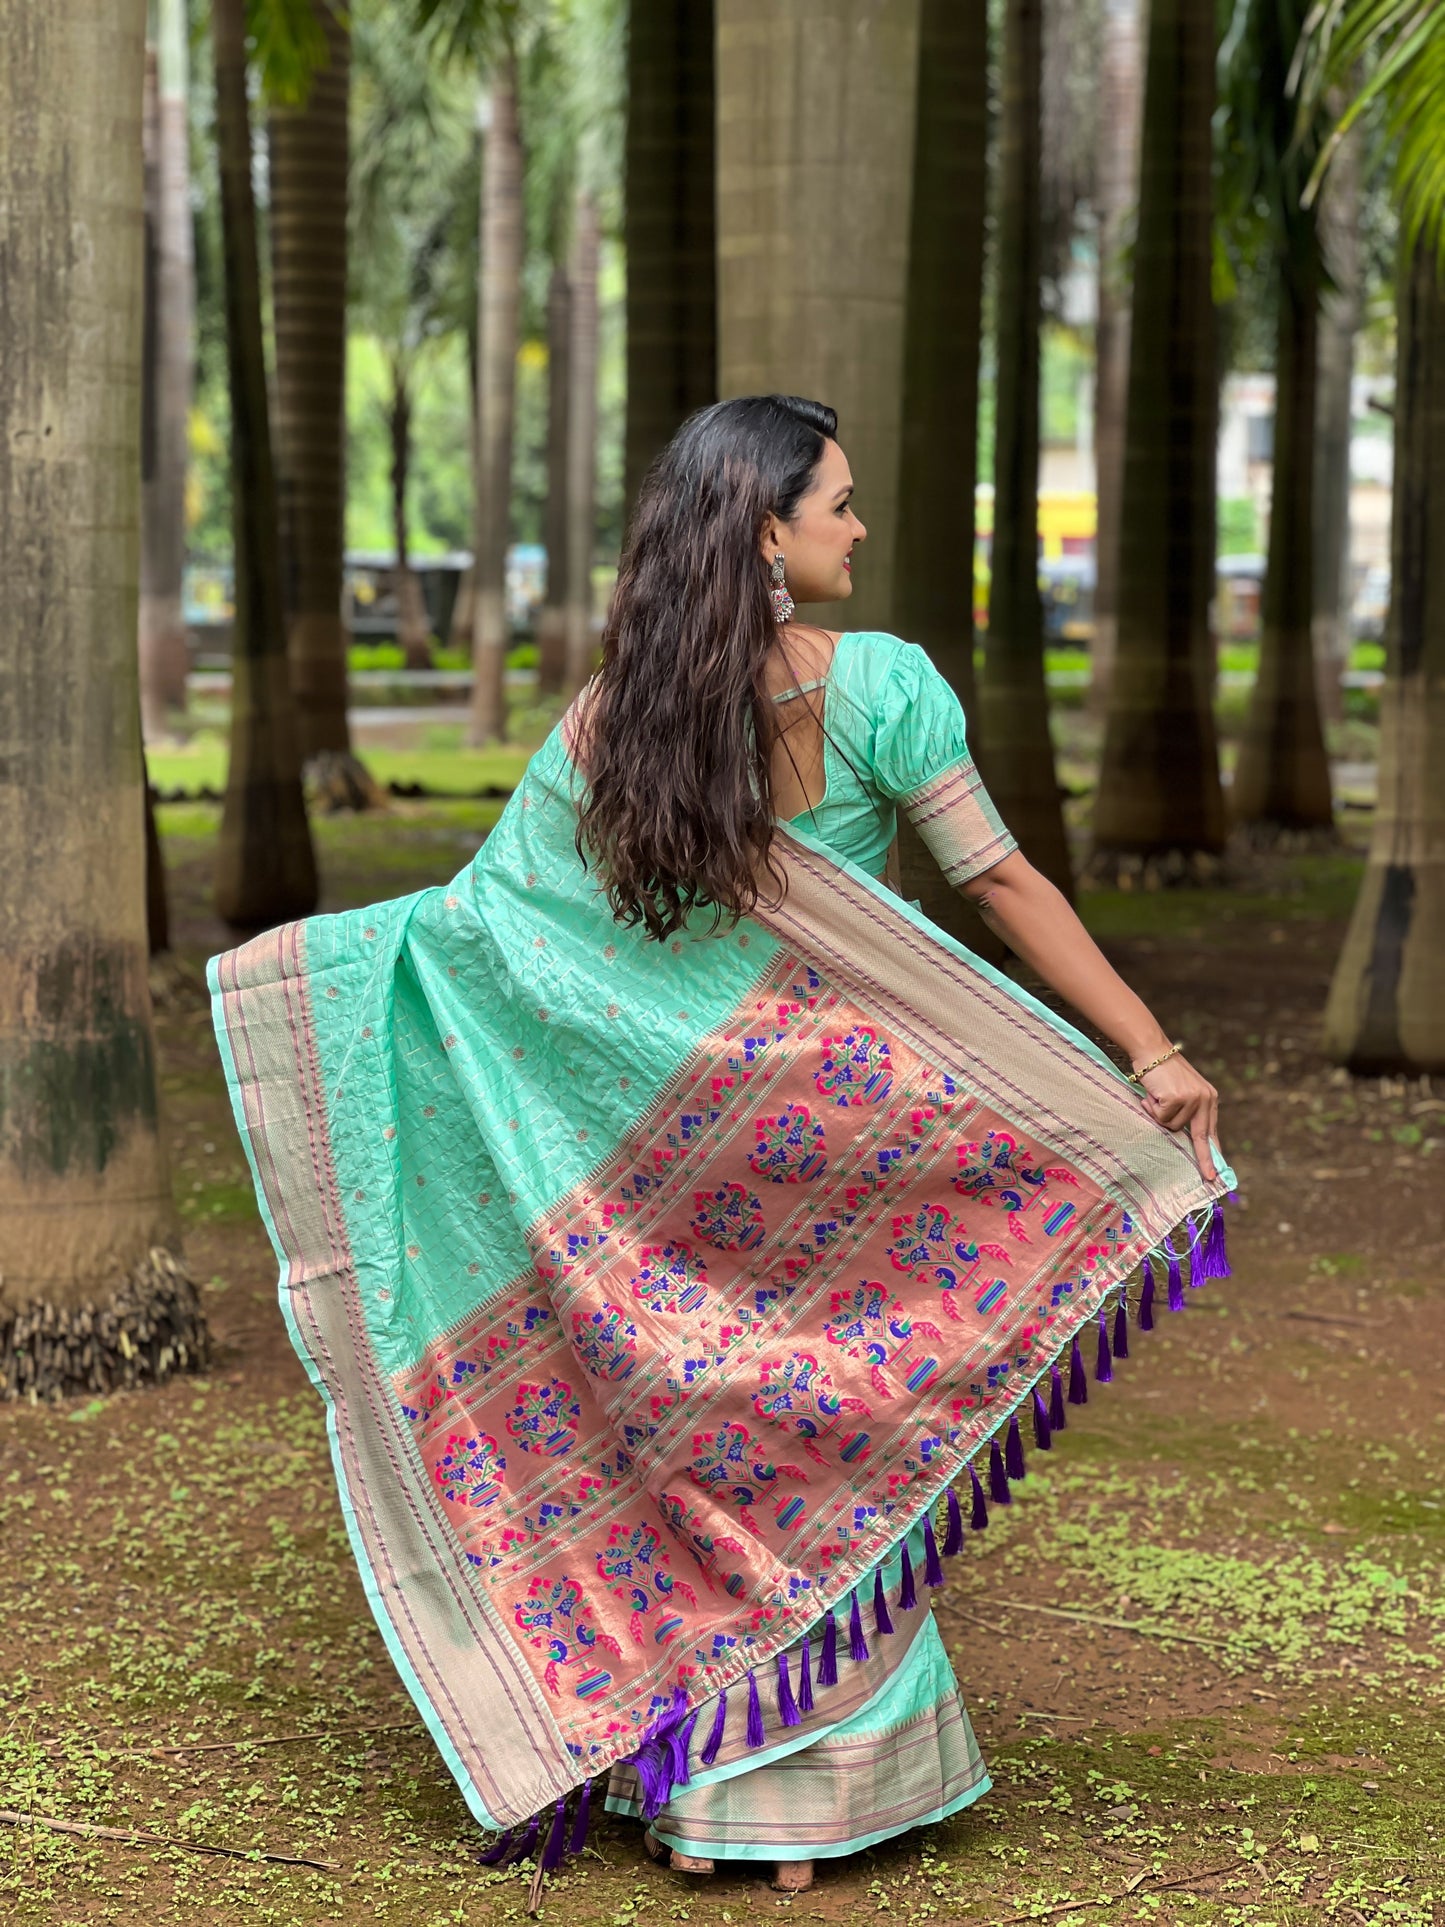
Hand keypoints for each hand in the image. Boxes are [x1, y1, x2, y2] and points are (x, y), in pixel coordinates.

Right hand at [1135, 1052, 1219, 1181]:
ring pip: (1172, 1126)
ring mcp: (1191, 1098)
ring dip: (1159, 1114)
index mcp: (1209, 1098)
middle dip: (1204, 1159)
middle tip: (1208, 1177)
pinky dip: (1152, 1107)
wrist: (1151, 1050)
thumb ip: (1189, 1110)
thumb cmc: (1162, 1072)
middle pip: (1201, 1136)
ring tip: (1157, 1096)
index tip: (1215, 1173)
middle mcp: (1204, 1098)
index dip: (1212, 1153)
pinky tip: (1153, 1093)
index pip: (1211, 1130)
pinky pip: (1160, 1117)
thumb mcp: (1182, 1091)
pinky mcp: (1176, 1098)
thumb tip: (1190, 1138)